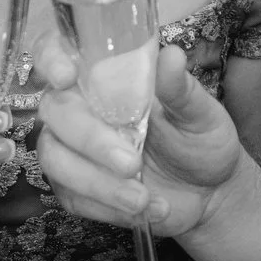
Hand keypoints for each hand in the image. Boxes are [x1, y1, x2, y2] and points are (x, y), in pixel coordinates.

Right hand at [34, 39, 249, 239]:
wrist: (210, 194)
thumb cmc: (202, 141)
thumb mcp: (201, 115)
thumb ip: (181, 90)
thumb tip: (173, 56)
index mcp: (107, 76)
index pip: (58, 51)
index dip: (50, 57)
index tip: (65, 76)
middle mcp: (82, 108)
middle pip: (54, 111)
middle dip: (90, 140)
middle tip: (132, 164)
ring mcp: (73, 149)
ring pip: (54, 158)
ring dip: (97, 182)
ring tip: (142, 198)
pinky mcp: (76, 189)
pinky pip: (72, 197)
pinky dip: (108, 207)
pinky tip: (145, 210)